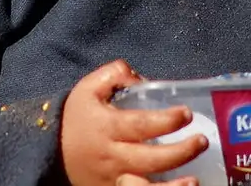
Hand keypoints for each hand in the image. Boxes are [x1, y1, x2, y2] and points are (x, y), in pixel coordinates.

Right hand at [61, 60, 205, 185]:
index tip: (186, 113)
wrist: (48, 152)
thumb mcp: (87, 89)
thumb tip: (140, 77)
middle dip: (180, 152)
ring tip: (195, 178)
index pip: (141, 125)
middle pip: (150, 159)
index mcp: (107, 128)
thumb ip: (114, 75)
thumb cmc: (76, 118)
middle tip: (202, 141)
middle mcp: (112, 157)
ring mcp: (113, 180)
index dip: (166, 121)